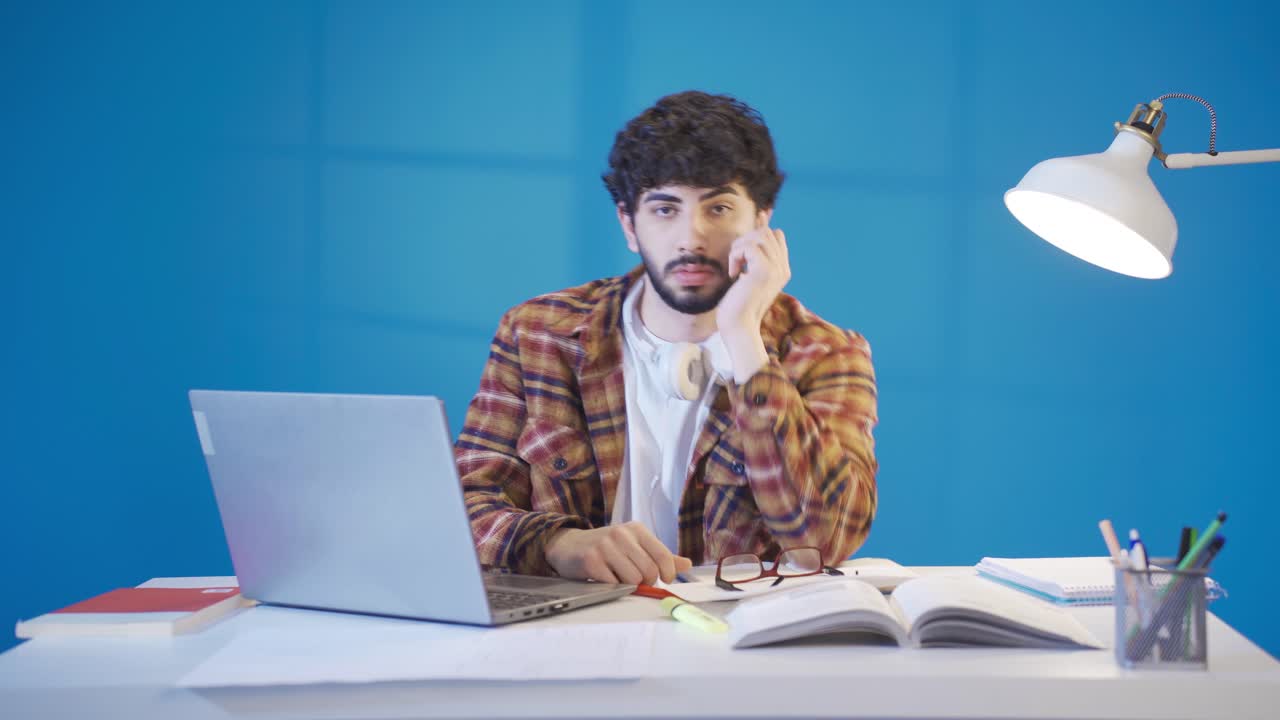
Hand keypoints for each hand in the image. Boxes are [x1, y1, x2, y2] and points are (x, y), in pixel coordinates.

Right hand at [545, 522, 693, 584]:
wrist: (568, 545)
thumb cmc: (606, 548)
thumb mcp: (634, 546)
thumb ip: (659, 555)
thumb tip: (687, 564)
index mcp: (636, 529)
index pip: (662, 554)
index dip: (668, 572)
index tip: (664, 579)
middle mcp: (621, 534)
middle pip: (649, 570)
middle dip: (646, 581)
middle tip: (636, 579)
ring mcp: (605, 546)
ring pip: (633, 579)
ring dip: (628, 585)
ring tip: (618, 576)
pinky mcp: (591, 560)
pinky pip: (613, 584)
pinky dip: (612, 587)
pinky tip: (604, 578)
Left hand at [716, 227, 789, 379]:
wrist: (738, 327)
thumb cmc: (738, 305)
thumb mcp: (748, 276)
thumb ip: (752, 256)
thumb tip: (756, 225)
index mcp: (782, 270)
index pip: (777, 235)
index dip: (757, 236)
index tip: (741, 254)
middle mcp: (783, 268)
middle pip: (767, 232)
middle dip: (746, 240)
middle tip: (737, 262)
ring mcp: (776, 269)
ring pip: (759, 236)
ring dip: (740, 247)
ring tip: (735, 267)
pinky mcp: (764, 271)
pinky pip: (749, 246)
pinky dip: (736, 255)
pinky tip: (734, 274)